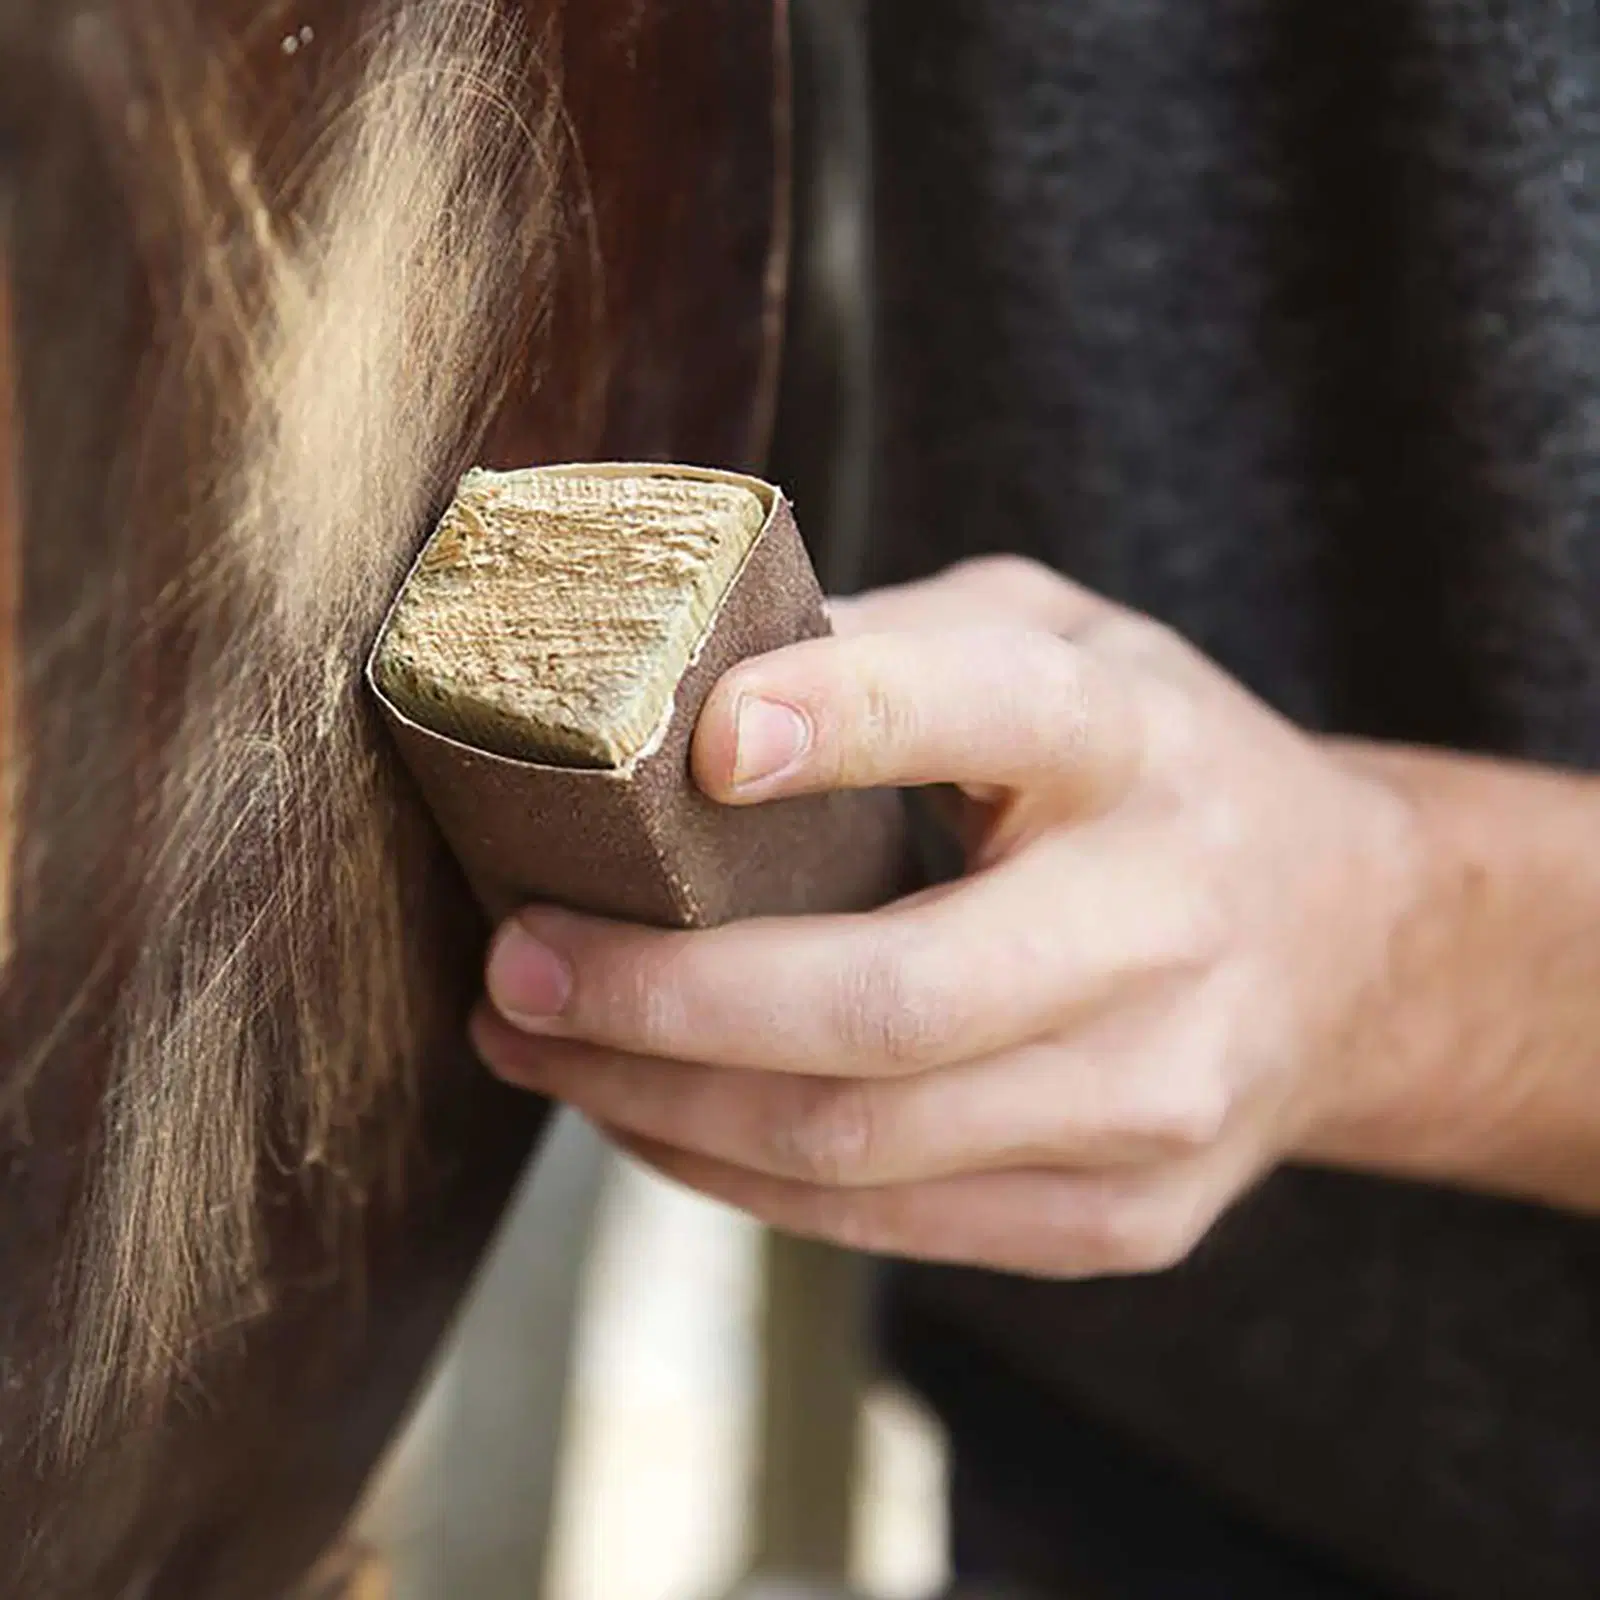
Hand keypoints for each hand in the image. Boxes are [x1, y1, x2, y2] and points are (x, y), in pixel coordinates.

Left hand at [471, 556, 1423, 1276]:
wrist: (1345, 945)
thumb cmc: (1154, 769)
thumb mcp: (1061, 643)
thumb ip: (896, 646)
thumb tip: (675, 690)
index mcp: (1139, 743)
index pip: (990, 714)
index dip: (843, 718)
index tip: (697, 739)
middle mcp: (1168, 927)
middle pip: (888, 1006)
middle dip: (664, 1001)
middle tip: (517, 967)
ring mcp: (1157, 1098)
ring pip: (859, 1143)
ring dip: (660, 1106)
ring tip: (538, 1046)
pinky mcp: (1126, 1216)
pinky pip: (886, 1221)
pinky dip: (734, 1171)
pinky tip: (652, 1115)